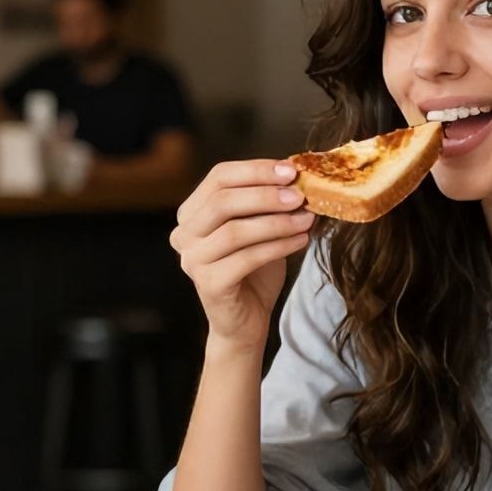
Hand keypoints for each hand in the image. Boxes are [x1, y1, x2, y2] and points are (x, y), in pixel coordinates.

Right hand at [170, 160, 313, 347]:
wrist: (246, 320)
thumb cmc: (254, 270)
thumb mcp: (261, 227)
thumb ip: (270, 202)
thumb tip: (300, 175)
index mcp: (191, 213)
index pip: (218, 177)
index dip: (255, 170)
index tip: (291, 170)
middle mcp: (184, 234)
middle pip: (222, 201)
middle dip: (265, 195)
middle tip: (300, 195)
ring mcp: (192, 260)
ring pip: (235, 231)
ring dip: (276, 222)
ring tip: (307, 219)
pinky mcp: (208, 284)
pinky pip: (246, 258)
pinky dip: (278, 247)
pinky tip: (301, 240)